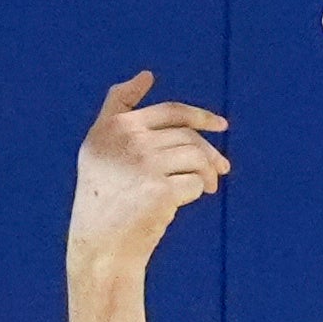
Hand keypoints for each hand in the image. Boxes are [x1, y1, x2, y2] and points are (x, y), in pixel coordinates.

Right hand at [69, 70, 229, 269]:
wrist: (101, 248)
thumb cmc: (103, 199)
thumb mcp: (99, 147)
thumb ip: (118, 107)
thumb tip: (146, 74)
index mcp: (112, 127)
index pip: (170, 112)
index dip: (199, 116)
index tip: (221, 125)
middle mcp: (126, 140)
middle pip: (187, 136)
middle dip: (210, 152)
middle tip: (223, 169)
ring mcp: (144, 163)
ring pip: (195, 156)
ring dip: (208, 173)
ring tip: (210, 187)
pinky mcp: (160, 189)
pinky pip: (195, 182)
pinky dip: (197, 192)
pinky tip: (184, 203)